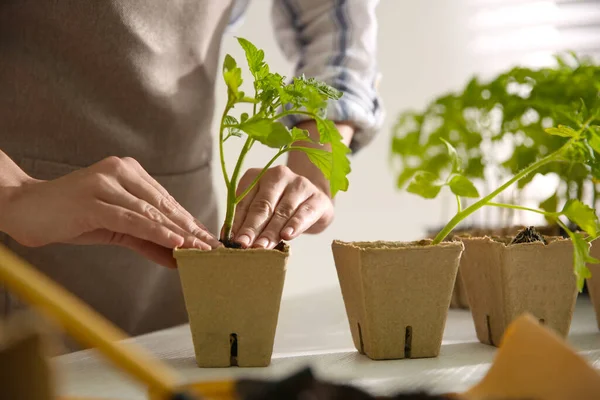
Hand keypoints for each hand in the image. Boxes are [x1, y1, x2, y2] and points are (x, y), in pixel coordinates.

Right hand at [0, 156, 219, 267]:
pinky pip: (133, 219)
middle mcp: (120, 171)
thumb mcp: (114, 227)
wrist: (26, 209)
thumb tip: (175, 256)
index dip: (189, 221)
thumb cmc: (71, 217)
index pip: (165, 200)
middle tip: (212, 248)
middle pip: (164, 205)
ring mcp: (106, 183)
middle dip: (190, 229)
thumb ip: (145, 238)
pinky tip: (176, 243)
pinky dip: (156, 232)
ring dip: (179, 234)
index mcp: (128, 171)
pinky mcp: (94, 200)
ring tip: (201, 250)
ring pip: (151, 212)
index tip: (208, 239)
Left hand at [231, 165, 333, 248]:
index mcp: (257, 176)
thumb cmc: (281, 207)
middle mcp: (278, 175)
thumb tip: (227, 237)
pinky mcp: (317, 197)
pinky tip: (287, 236)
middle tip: (244, 244)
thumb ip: (245, 220)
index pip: (244, 200)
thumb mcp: (262, 210)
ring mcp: (300, 184)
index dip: (237, 221)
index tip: (232, 240)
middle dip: (252, 227)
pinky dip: (295, 225)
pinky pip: (304, 212)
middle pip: (263, 205)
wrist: (314, 203)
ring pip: (282, 210)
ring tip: (262, 246)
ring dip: (271, 231)